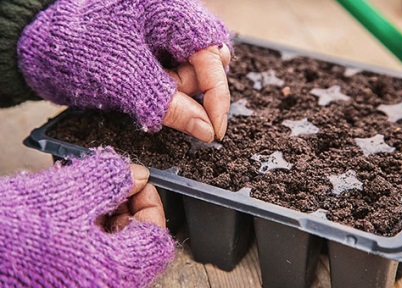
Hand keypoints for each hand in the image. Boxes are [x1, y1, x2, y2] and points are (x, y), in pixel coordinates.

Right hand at [0, 148, 174, 286]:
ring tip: (79, 191)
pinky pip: (88, 252)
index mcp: (115, 272)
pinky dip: (82, 227)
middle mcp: (106, 285)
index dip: (150, 202)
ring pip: (109, 245)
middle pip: (134, 241)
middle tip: (107, 182)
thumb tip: (136, 174)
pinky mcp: (67, 280)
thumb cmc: (9, 239)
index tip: (136, 181)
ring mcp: (85, 285)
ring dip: (100, 213)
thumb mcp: (64, 197)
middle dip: (122, 204)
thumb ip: (109, 180)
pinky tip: (66, 208)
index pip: (157, 238)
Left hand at [18, 0, 230, 141]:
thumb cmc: (74, 48)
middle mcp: (174, 21)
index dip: (217, 97)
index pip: (213, 57)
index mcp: (173, 12)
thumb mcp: (126, 80)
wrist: (37, 46)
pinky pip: (172, 78)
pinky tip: (141, 90)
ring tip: (138, 90)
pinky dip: (162, 93)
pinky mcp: (153, 52)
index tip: (213, 131)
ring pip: (190, 75)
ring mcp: (164, 37)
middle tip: (158, 97)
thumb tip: (206, 131)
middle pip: (206, 66)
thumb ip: (171, 105)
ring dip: (172, 93)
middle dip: (188, 90)